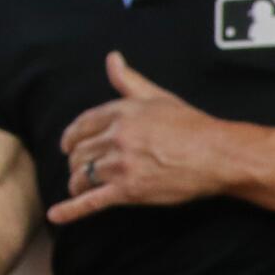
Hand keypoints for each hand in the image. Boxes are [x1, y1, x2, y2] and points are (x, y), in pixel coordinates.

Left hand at [48, 52, 229, 224]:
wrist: (217, 154)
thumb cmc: (191, 125)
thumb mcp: (157, 96)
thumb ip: (128, 80)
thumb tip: (112, 59)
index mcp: (119, 113)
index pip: (82, 125)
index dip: (70, 137)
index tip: (67, 145)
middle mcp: (116, 137)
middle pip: (79, 152)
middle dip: (76, 161)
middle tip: (79, 168)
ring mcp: (121, 165)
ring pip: (82, 175)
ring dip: (76, 182)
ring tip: (78, 187)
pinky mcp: (129, 191)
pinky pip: (92, 201)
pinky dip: (71, 210)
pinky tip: (56, 216)